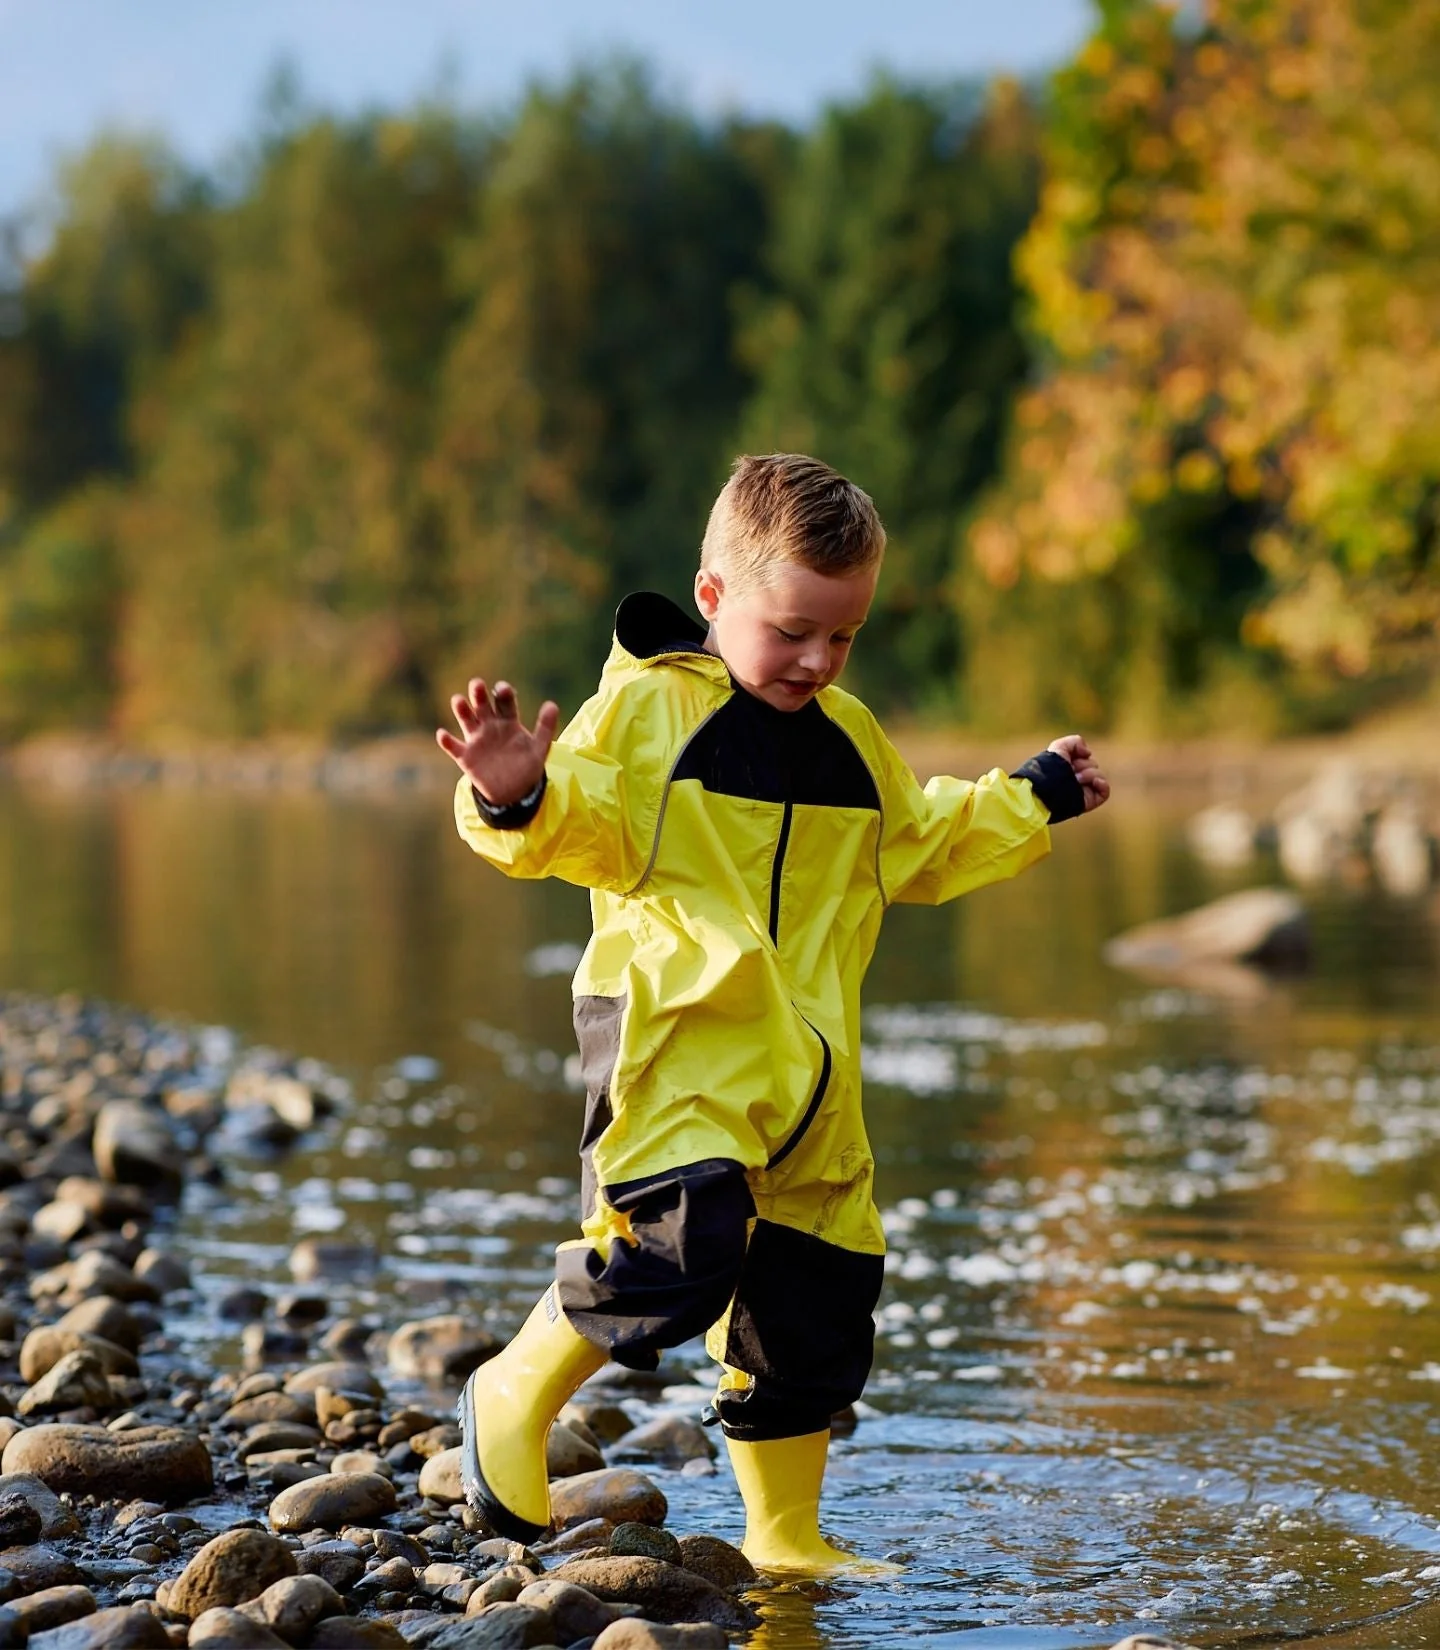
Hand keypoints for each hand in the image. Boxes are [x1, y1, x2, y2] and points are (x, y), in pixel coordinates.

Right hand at [436, 679, 558, 805]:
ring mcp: (476, 740)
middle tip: (477, 684)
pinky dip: (447, 741)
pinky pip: (454, 747)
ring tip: (458, 700)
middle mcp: (490, 726)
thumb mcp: (539, 748)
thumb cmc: (526, 766)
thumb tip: (552, 704)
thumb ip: (545, 727)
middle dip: (479, 694)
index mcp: (508, 721)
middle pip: (482, 705)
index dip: (503, 693)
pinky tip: (442, 734)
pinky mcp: (466, 756)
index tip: (503, 688)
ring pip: (466, 720)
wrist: (513, 792)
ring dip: (461, 709)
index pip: (504, 702)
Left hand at [1047, 734, 1109, 812]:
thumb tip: (1088, 753)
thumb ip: (1075, 742)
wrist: (1047, 788)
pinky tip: (1094, 782)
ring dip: (1089, 774)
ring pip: (1099, 775)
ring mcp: (1083, 791)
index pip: (1083, 757)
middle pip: (1092, 764)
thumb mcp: (1059, 746)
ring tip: (1076, 779)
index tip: (1068, 760)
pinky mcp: (1089, 801)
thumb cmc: (1049, 768)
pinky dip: (1102, 784)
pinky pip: (1105, 792)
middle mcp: (1075, 779)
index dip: (1078, 756)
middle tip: (1070, 771)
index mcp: (1067, 768)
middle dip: (1082, 765)